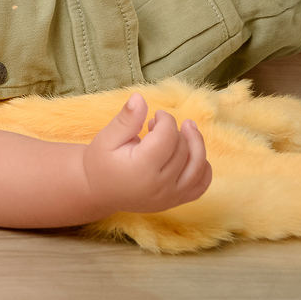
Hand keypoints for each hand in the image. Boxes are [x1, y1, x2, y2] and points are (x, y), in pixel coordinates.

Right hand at [83, 92, 211, 213]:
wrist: (97, 191)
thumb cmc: (100, 162)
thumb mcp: (107, 137)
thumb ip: (126, 119)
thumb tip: (139, 98)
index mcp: (141, 168)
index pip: (168, 137)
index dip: (166, 119)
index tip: (155, 115)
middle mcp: (159, 186)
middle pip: (183, 149)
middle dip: (175, 130)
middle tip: (157, 124)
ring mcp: (169, 197)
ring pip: (197, 166)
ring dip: (196, 144)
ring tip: (186, 129)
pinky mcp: (174, 202)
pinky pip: (200, 186)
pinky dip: (203, 168)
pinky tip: (192, 154)